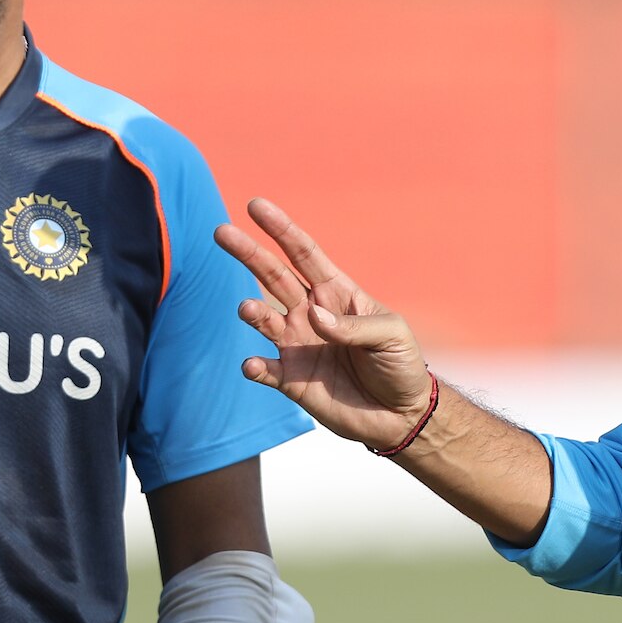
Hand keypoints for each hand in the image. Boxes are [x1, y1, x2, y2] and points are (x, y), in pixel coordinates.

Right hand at [214, 198, 433, 449]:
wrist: (400, 416)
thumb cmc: (401, 365)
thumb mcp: (391, 335)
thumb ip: (354, 325)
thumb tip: (313, 315)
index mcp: (336, 293)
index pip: (304, 254)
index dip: (281, 229)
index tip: (255, 206)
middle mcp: (310, 314)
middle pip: (273, 276)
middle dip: (248, 253)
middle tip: (220, 231)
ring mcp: (298, 345)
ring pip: (263, 319)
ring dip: (252, 311)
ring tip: (246, 308)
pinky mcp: (291, 380)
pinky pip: (265, 370)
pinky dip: (255, 367)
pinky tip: (253, 366)